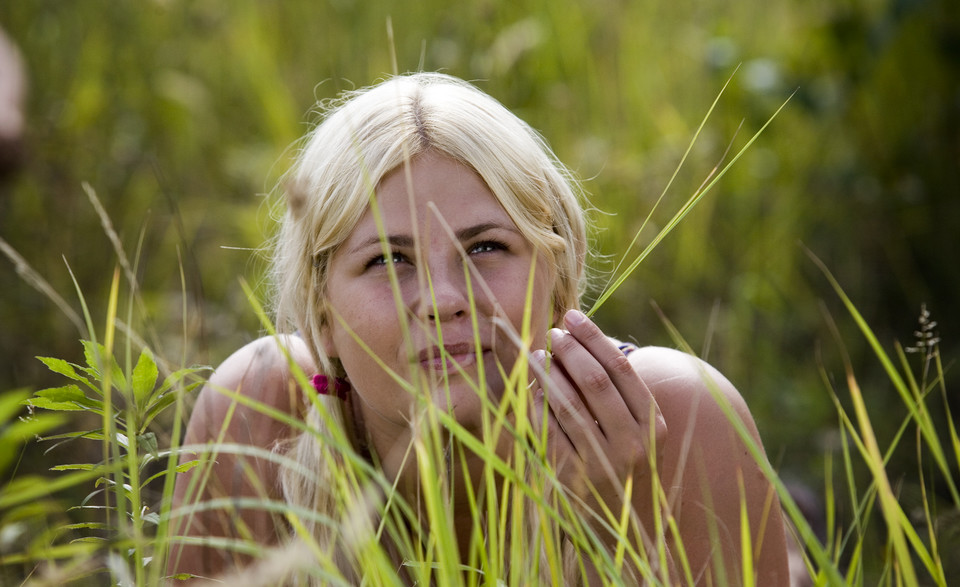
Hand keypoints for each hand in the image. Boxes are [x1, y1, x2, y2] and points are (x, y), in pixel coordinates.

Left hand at [531, 309, 666, 542]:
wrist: (620, 529)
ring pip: (569, 405)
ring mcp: (603, 463)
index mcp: (652, 425)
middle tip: (552, 333)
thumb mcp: (630, 429)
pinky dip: (537, 406)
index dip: (594, 338)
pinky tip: (531, 390)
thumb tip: (576, 337)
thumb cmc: (621, 465)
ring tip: (537, 354)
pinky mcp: (573, 478)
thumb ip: (612, 389)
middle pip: (596, 381)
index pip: (622, 368)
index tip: (573, 317)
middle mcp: (633, 444)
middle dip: (570, 350)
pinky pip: (549, 432)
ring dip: (548, 373)